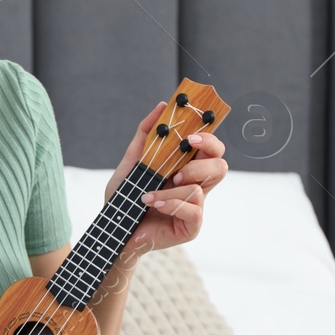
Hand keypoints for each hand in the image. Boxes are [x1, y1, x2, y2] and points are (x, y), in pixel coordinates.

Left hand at [104, 100, 227, 255]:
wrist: (114, 227)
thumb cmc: (125, 196)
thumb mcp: (132, 161)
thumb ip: (146, 135)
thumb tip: (162, 107)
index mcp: (187, 167)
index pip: (211, 148)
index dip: (209, 138)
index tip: (191, 135)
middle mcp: (195, 185)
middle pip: (220, 165)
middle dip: (200, 164)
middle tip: (177, 170)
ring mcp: (196, 207)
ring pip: (201, 188)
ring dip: (171, 190)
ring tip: (149, 194)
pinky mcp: (191, 226)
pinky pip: (194, 210)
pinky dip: (172, 204)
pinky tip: (155, 205)